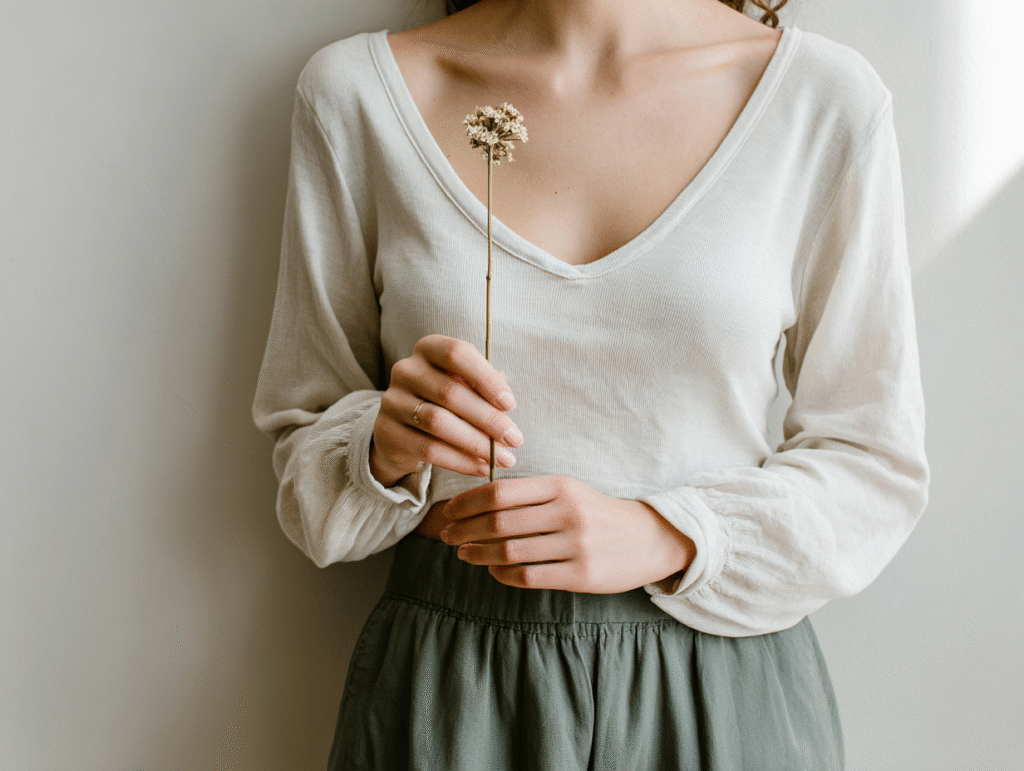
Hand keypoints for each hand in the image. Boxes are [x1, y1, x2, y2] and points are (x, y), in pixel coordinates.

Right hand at [370, 335, 523, 486]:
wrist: (403, 430)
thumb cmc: (445, 402)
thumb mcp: (466, 386)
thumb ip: (486, 387)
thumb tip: (505, 402)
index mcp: (428, 349)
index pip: (457, 354)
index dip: (486, 379)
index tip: (510, 404)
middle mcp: (405, 369)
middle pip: (450, 393)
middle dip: (489, 419)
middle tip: (515, 439)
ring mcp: (392, 401)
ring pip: (438, 423)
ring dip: (477, 444)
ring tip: (505, 458)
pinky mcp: (386, 432)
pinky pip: (428, 449)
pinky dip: (461, 461)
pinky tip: (483, 467)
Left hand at [438, 475, 695, 593]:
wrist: (650, 538)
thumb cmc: (597, 513)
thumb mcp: (568, 491)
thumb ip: (529, 495)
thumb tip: (476, 502)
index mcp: (560, 486)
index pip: (499, 492)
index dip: (466, 503)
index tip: (449, 512)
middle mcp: (567, 512)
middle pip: (498, 522)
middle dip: (464, 530)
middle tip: (447, 537)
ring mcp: (575, 545)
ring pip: (509, 551)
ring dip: (478, 554)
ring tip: (464, 554)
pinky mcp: (581, 575)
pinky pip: (528, 576)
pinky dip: (502, 574)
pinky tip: (493, 571)